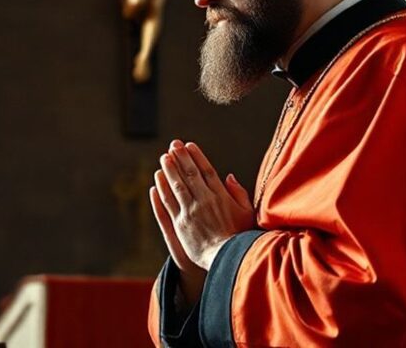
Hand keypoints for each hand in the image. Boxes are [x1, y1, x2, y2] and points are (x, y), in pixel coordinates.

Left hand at [153, 140, 254, 270]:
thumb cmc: (241, 238)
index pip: (206, 170)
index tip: (189, 145)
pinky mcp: (180, 224)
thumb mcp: (247, 213)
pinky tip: (157, 180)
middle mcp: (204, 201)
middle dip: (181, 157)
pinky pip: (169, 203)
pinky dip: (162, 190)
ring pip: (177, 186)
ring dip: (170, 170)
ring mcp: (191, 212)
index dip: (196, 156)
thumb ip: (239, 193)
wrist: (227, 259)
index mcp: (221, 196)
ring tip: (164, 158)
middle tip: (173, 145)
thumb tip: (229, 176)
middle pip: (190, 174)